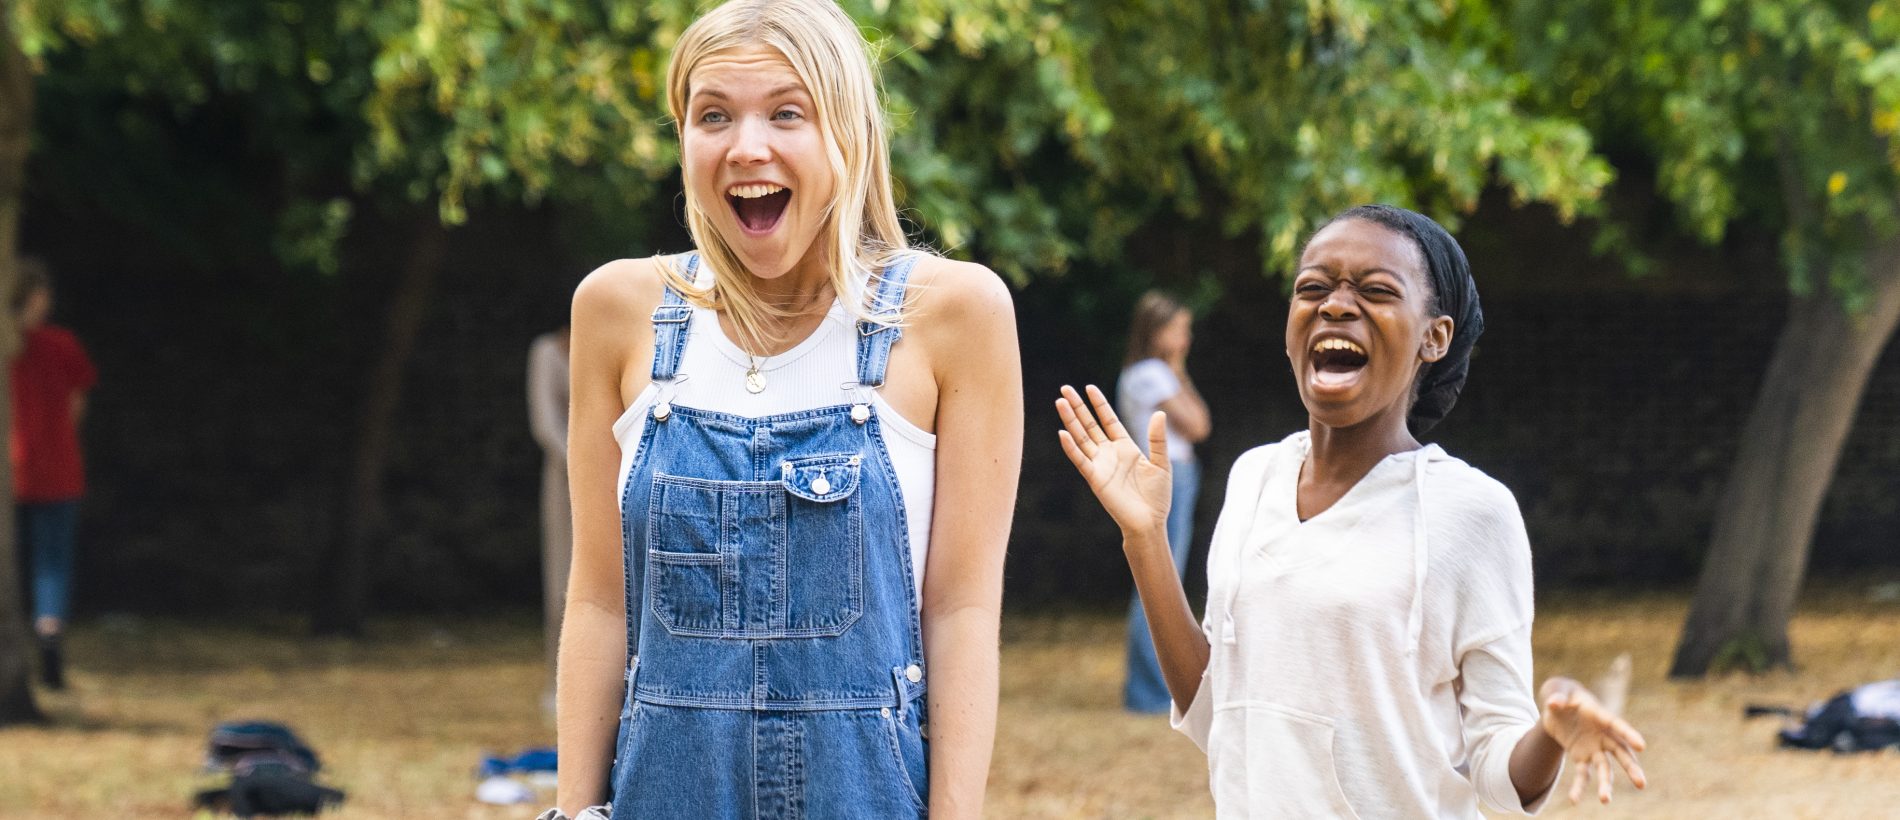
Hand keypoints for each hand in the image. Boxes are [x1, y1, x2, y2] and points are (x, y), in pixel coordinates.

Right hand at [1055, 384, 1171, 538]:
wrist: (1149, 522)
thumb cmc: (1157, 496)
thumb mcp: (1161, 463)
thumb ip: (1157, 439)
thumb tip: (1159, 413)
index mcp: (1125, 447)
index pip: (1108, 420)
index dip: (1099, 404)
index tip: (1089, 387)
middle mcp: (1109, 454)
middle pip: (1090, 425)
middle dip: (1078, 407)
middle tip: (1065, 388)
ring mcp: (1100, 465)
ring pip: (1081, 438)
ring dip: (1070, 421)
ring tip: (1060, 402)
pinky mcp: (1095, 479)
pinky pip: (1080, 460)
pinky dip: (1071, 447)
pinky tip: (1062, 433)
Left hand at [1539, 677, 1647, 803]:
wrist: (1558, 706)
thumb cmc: (1563, 695)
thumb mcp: (1557, 692)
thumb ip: (1557, 698)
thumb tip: (1553, 703)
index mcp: (1600, 716)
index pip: (1617, 725)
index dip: (1629, 734)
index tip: (1641, 746)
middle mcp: (1603, 735)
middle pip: (1620, 752)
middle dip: (1631, 767)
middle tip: (1641, 784)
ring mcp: (1594, 748)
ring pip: (1605, 768)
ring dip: (1606, 784)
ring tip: (1605, 800)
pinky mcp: (1582, 757)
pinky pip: (1583, 774)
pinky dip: (1579, 787)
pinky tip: (1574, 799)